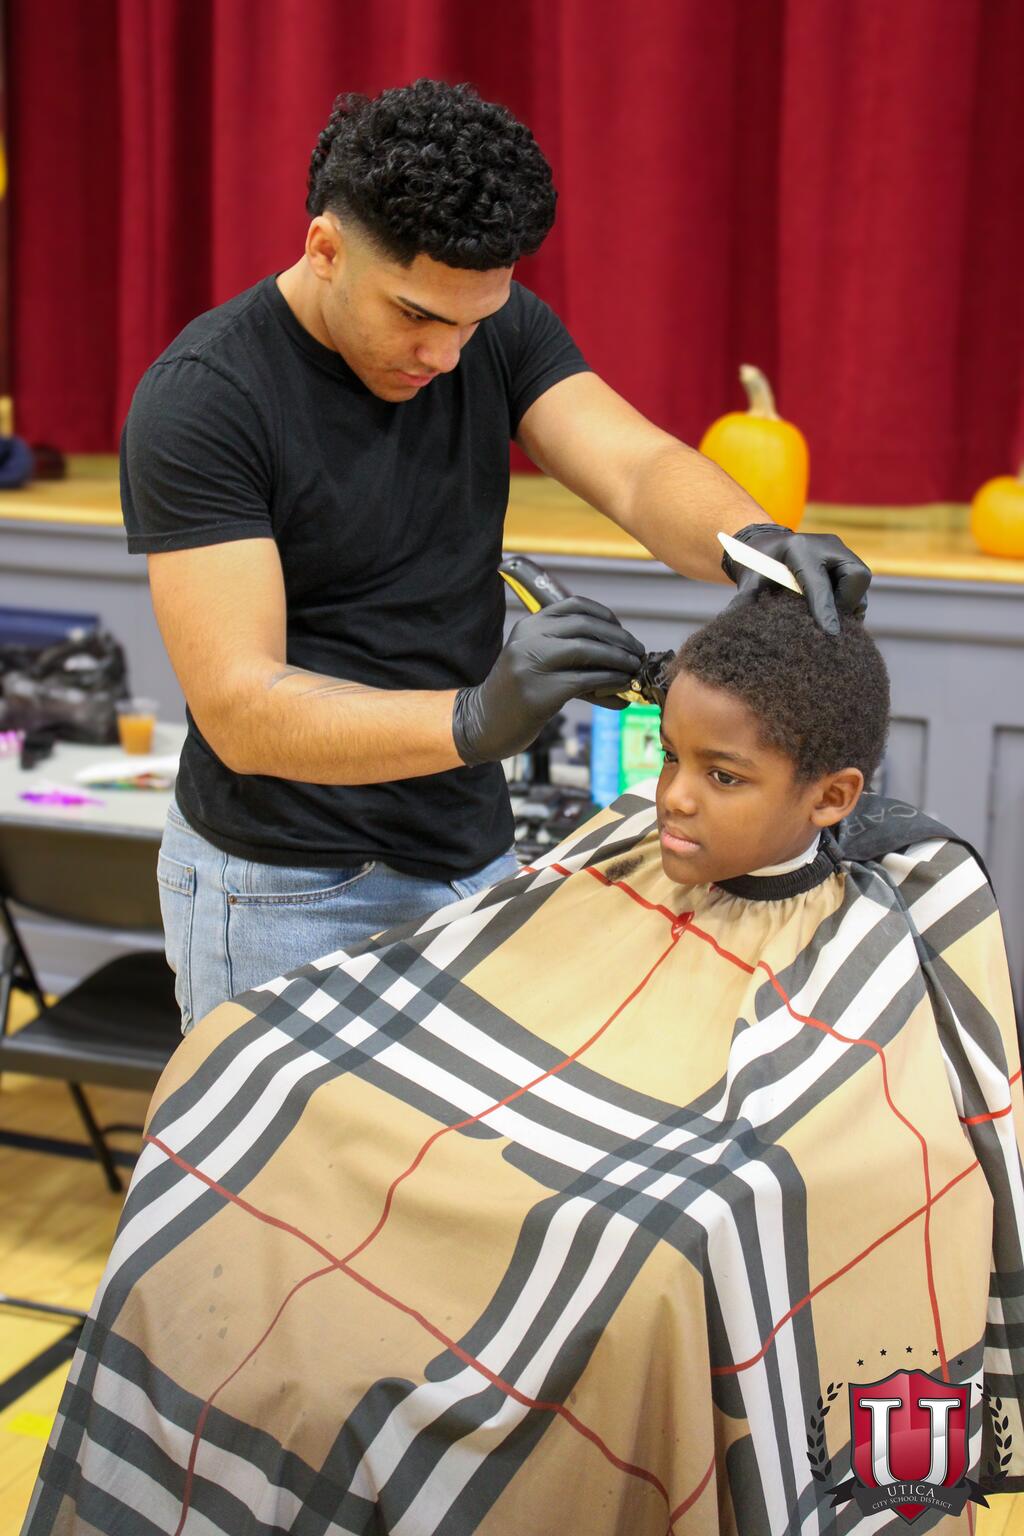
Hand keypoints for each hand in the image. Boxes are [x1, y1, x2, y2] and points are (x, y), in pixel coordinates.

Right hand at [452, 597, 646, 765]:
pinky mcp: (539, 693)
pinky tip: (622, 685)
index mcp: (528, 626)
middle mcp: (528, 640)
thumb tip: (620, 661)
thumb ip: (571, 657)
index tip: (622, 631)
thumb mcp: (537, 664)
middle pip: (585, 626)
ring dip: (619, 659)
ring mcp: (531, 665)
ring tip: (634, 669)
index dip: (605, 616)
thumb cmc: (517, 695)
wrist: (482, 723)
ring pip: (588, 650)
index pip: (574, 606)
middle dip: (619, 638)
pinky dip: (610, 680)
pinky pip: (585, 680)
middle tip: (637, 653)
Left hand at [721, 523, 871, 635]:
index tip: (830, 634)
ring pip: (860, 582)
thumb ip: (745, 603)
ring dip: (849, 604)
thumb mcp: (749, 582)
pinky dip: (849, 600)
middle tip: (826, 622)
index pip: (819, 584)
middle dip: (845, 603)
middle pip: (855, 578)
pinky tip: (832, 611)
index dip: (825, 610)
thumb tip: (731, 629)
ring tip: (827, 618)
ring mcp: (840, 549)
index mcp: (799, 549)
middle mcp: (826, 545)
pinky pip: (858, 584)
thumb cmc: (756, 566)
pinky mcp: (847, 557)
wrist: (766, 545)